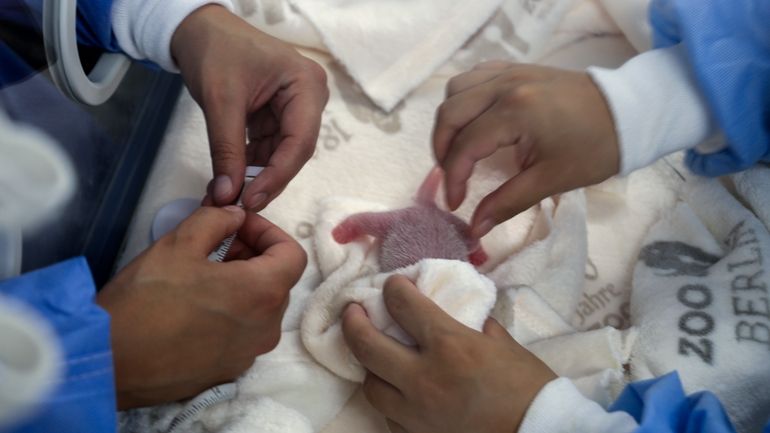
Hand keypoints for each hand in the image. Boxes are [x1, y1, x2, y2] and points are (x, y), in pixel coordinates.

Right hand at [97, 206, 306, 407]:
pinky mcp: (230, 370)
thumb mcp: (179, 243)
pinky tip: (195, 306)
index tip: (238, 226)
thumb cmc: (145, 300)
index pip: (292, 254)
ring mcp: (249, 353)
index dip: (268, 232)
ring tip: (202, 274)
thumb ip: (216, 221)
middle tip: (216, 244)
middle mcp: (267, 327)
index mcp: (262, 293)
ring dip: (242, 284)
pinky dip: (231, 312)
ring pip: (261, 307)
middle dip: (253, 256)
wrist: (108, 361)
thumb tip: (236, 217)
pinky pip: (243, 332)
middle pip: (277, 281)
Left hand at [171, 5, 328, 209]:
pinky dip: (248, 166)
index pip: (300, 142)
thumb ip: (226, 150)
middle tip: (239, 206)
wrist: (199, 29)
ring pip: (280, 155)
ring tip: (229, 198)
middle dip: (266, 180)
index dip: (277, 175)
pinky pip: (268, 149)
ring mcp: (295, 109)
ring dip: (255, 177)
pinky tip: (230, 183)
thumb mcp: (220, 101)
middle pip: (293, 152)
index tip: (251, 200)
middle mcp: (308, 99)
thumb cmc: (215, 50)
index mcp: (306, 86)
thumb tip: (227, 196)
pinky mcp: (278, 117)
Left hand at [341, 275, 555, 432]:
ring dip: (369, 366)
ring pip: (370, 386)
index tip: (393, 285)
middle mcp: (424, 378)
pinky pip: (388, 416)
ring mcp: (417, 412)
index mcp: (449, 345)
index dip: (393, 289)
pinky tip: (397, 391)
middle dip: (353, 321)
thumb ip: (474, 325)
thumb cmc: (529, 387)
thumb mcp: (504, 344)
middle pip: (367, 344)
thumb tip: (459, 313)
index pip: (403, 305)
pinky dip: (390, 401)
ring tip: (374, 356)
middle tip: (353, 311)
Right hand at [433, 61, 618, 238]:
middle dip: (442, 150)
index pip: (465, 146)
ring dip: (450, 121)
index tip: (456, 205)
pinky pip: (475, 77)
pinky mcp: (516, 68)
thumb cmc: (594, 149)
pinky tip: (475, 121)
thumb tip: (474, 229)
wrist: (628, 113)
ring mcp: (510, 72)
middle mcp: (505, 85)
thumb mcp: (551, 180)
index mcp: (515, 112)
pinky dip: (465, 99)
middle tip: (452, 178)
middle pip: (450, 113)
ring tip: (459, 149)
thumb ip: (507, 202)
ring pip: (456, 90)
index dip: (453, 179)